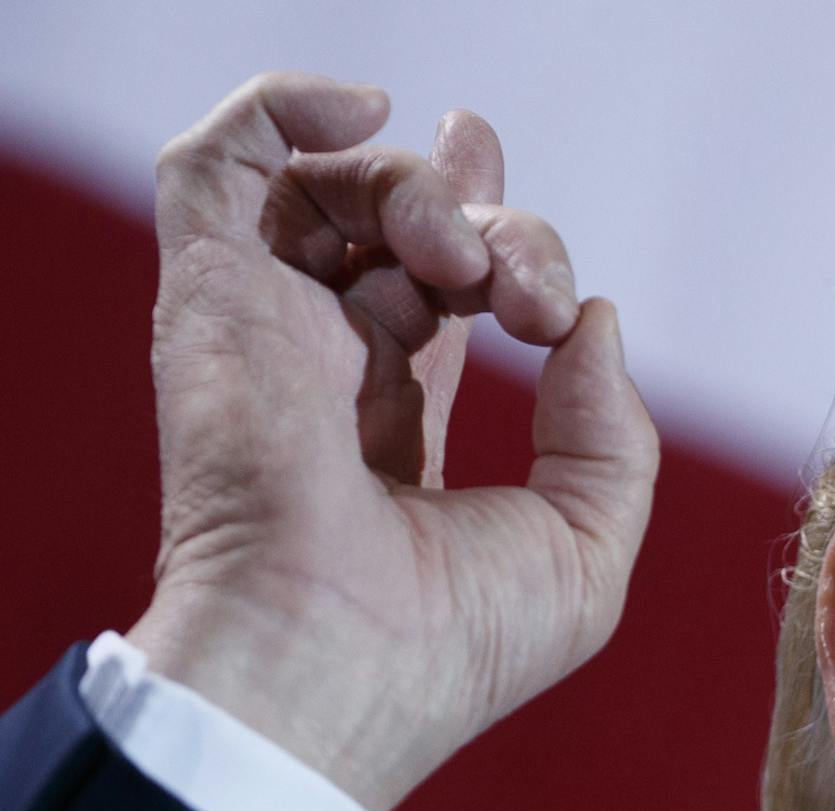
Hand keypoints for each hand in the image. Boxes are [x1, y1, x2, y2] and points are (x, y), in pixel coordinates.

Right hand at [126, 72, 658, 810]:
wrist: (333, 668)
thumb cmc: (455, 642)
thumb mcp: (587, 543)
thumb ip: (608, 430)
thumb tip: (592, 320)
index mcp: (394, 428)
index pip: (434, 299)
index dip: (492, 241)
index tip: (538, 263)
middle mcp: (320, 370)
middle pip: (408, 238)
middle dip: (494, 227)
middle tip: (525, 292)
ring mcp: (264, 328)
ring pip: (337, 192)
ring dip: (424, 194)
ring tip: (466, 265)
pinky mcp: (214, 295)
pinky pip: (219, 162)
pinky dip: (288, 107)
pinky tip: (368, 110)